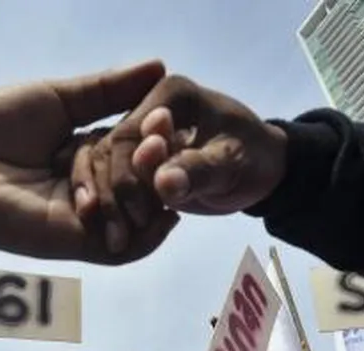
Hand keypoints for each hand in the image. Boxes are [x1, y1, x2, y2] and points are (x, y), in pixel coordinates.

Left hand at [0, 60, 177, 263]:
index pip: (138, 148)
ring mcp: (85, 220)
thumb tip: (159, 66)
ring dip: (151, 191)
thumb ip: (106, 90)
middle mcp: (92, 188)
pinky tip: (162, 214)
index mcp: (88, 153)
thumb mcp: (58, 98)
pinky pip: (124, 250)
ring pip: (138, 213)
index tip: (164, 117)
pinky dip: (148, 237)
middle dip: (156, 162)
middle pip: (143, 181)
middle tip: (158, 142)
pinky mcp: (75, 244)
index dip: (156, 135)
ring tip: (151, 162)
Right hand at [73, 74, 285, 238]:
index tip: (139, 215)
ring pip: (103, 167)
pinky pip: (112, 180)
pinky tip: (118, 234)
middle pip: (110, 151)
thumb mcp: (230, 164)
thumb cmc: (252, 159)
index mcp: (170, 95)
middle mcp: (147, 106)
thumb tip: (163, 183)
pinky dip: (114, 207)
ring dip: (108, 206)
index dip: (127, 176)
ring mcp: (138, 131)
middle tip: (122, 239)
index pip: (129, 134)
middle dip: (114, 196)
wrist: (260, 167)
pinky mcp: (135, 155)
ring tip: (118, 243)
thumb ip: (197, 170)